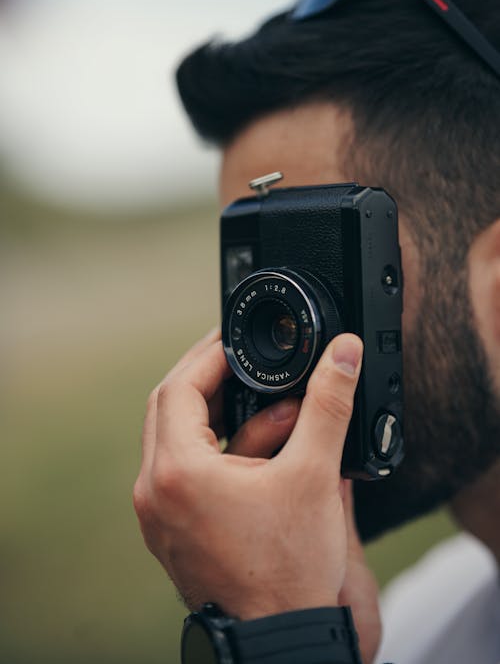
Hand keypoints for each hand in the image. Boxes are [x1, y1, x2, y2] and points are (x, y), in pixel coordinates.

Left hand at [133, 330, 380, 662]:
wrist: (280, 637)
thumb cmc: (290, 570)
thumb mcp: (314, 475)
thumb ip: (328, 405)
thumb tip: (343, 354)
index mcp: (177, 471)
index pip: (179, 387)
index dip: (208, 354)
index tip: (234, 339)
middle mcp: (154, 491)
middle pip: (168, 408)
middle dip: (206, 379)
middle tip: (239, 360)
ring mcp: (157, 515)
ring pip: (171, 440)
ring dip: (208, 413)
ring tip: (248, 396)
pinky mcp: (170, 530)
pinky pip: (179, 470)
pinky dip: (207, 447)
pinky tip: (244, 443)